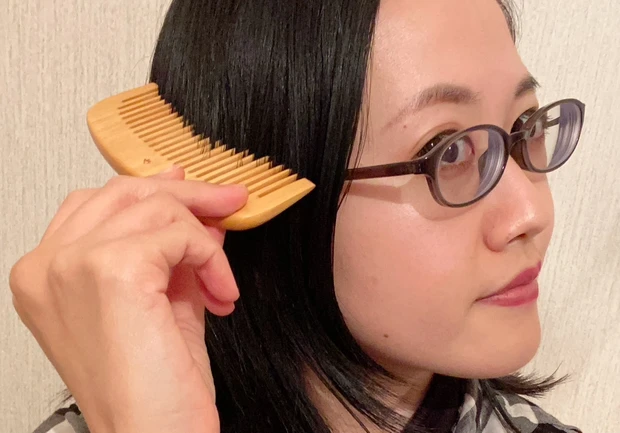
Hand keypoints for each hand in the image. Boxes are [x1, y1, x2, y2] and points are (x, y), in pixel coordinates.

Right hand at [9, 166, 246, 432]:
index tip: (193, 189)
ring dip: (203, 240)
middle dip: (187, 194)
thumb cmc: (151, 387)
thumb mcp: (158, 300)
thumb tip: (193, 202)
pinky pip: (179, 233)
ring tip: (219, 282)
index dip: (153, 190)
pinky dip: (210, 258)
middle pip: (124, 191)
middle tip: (229, 202)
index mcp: (46, 273)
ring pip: (155, 206)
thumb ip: (169, 248)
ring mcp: (74, 262)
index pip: (99, 203)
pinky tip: (219, 293)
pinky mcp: (111, 268)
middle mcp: (48, 263)